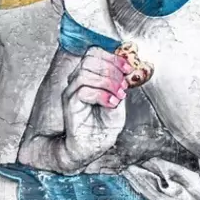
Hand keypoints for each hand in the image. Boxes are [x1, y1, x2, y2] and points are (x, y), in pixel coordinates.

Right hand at [58, 47, 129, 167]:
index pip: (95, 53)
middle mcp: (77, 80)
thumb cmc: (103, 126)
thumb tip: (128, 69)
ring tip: (118, 97)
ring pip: (86, 73)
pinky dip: (101, 95)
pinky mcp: (70, 104)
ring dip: (108, 83)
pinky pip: (83, 90)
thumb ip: (120, 84)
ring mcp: (72, 91)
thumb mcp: (118, 100)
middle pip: (90, 59)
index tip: (129, 69)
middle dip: (112, 69)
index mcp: (88, 76)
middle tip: (123, 86)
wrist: (93, 147)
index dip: (113, 57)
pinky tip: (111, 104)